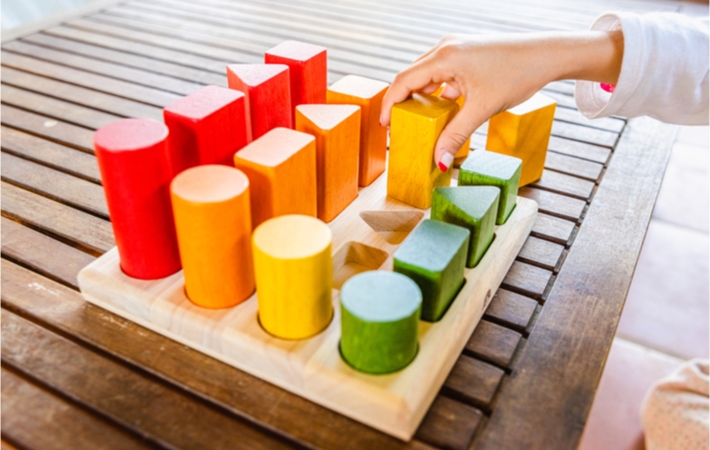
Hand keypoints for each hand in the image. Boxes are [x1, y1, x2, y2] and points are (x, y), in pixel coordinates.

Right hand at [380, 30, 622, 169]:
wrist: (547, 54)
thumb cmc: (517, 75)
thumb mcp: (483, 109)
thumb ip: (456, 136)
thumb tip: (438, 162)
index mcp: (445, 57)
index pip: (403, 81)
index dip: (389, 104)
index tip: (384, 125)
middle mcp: (446, 47)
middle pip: (411, 76)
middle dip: (402, 101)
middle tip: (397, 126)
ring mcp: (456, 47)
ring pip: (427, 74)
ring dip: (421, 96)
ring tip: (418, 120)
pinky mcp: (466, 52)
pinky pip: (442, 73)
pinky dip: (438, 91)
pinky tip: (445, 108)